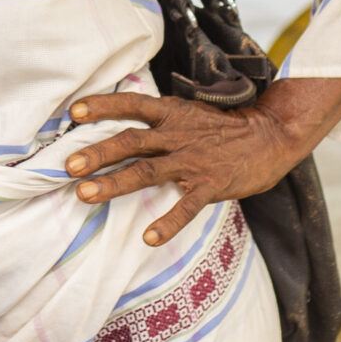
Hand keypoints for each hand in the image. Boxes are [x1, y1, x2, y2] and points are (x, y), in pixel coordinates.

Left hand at [62, 90, 308, 246]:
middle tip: (69, 166)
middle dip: (98, 153)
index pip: (132, 104)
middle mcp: (177, 135)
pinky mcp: (211, 185)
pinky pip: (186, 206)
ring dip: (114, 183)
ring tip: (86, 194)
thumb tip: (118, 125)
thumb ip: (158, 120)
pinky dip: (168, 222)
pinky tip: (149, 237)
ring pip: (147, 171)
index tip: (73, 111)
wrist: (271, 137)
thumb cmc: (223, 129)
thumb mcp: (189, 114)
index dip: (103, 105)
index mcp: (171, 114)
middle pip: (131, 141)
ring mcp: (193, 161)